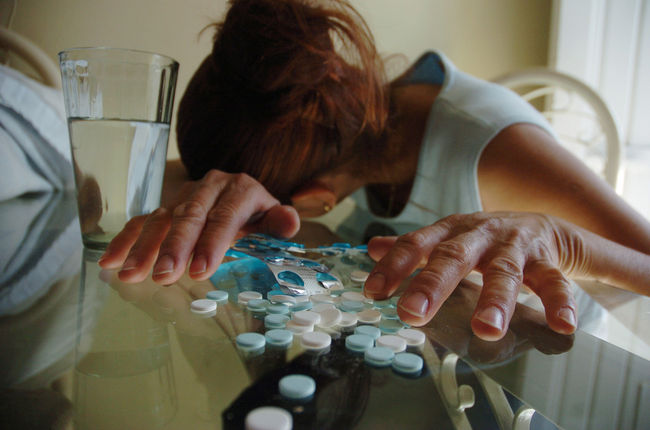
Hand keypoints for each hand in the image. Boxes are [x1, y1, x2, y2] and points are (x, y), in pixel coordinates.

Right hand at [98, 169, 299, 283]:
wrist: (243, 195)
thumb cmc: (260, 215)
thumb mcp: (274, 218)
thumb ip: (280, 222)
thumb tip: (288, 221)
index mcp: (240, 189)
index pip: (224, 216)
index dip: (212, 243)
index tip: (200, 271)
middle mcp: (210, 187)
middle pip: (189, 216)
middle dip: (175, 247)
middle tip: (163, 275)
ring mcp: (184, 195)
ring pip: (162, 218)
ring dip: (144, 247)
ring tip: (130, 274)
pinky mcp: (166, 206)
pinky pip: (143, 220)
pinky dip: (126, 240)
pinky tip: (110, 261)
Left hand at [364, 212, 581, 340]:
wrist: (543, 223)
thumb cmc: (483, 238)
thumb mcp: (447, 237)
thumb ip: (412, 246)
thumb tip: (371, 247)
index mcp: (450, 230)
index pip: (416, 244)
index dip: (394, 266)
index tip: (373, 291)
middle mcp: (480, 234)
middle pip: (454, 257)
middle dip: (432, 285)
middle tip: (412, 314)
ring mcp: (515, 246)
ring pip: (505, 272)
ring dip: (496, 300)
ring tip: (486, 330)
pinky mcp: (547, 260)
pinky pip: (555, 281)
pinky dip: (559, 303)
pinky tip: (563, 325)